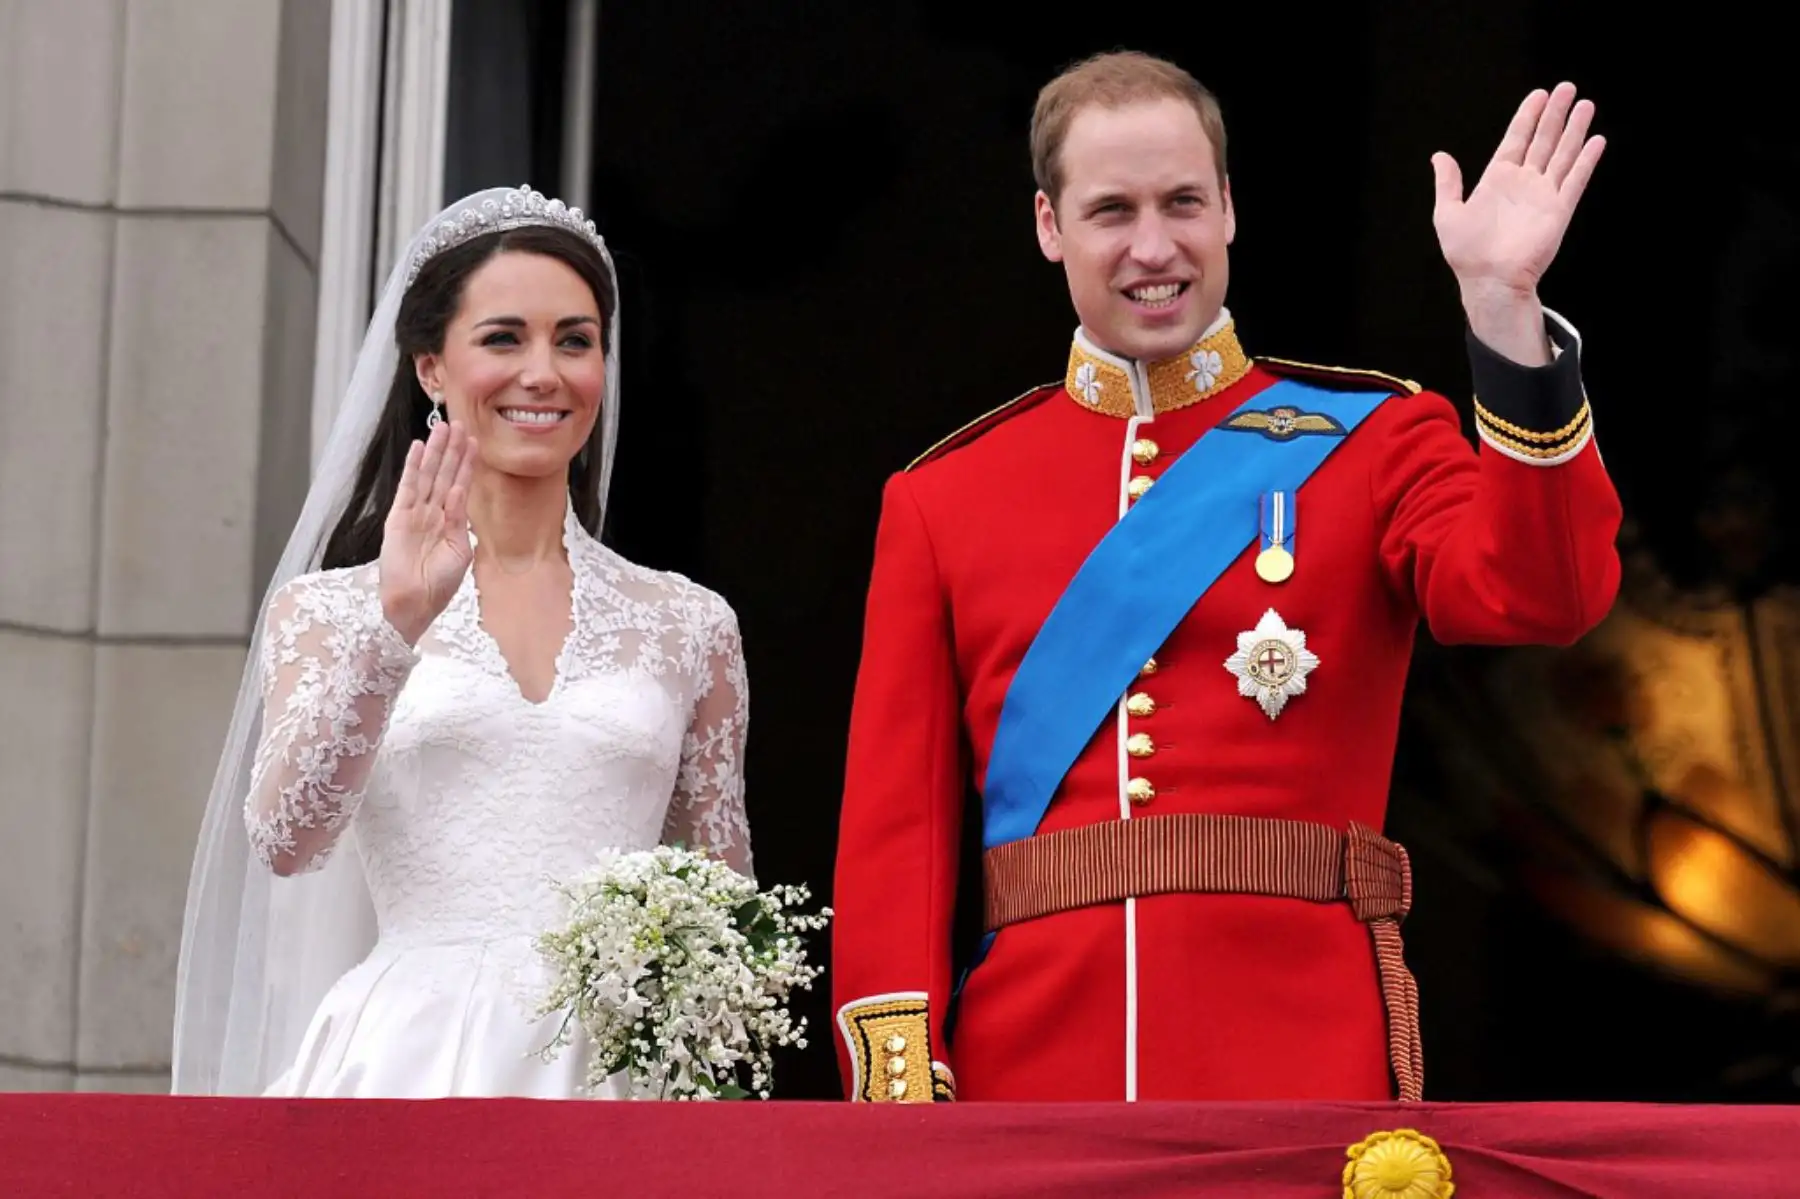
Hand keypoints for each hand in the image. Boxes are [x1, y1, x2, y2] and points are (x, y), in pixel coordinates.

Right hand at [378, 420, 476, 643]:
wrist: (414, 604)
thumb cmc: (438, 585)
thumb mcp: (460, 552)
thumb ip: (461, 522)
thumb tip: (461, 495)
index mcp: (450, 523)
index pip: (459, 485)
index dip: (466, 463)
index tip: (474, 441)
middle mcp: (432, 514)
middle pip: (444, 474)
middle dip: (452, 449)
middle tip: (461, 423)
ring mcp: (415, 513)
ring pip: (428, 475)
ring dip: (436, 451)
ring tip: (443, 427)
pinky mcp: (398, 517)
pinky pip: (408, 487)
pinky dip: (413, 467)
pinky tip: (418, 448)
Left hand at [1431, 83, 1604, 360]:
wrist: (1489, 281)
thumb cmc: (1467, 253)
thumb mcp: (1448, 213)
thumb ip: (1448, 182)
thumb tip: (1440, 156)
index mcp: (1497, 180)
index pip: (1516, 139)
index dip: (1528, 116)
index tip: (1539, 94)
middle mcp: (1523, 183)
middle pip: (1543, 140)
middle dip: (1555, 114)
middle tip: (1567, 88)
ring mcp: (1542, 195)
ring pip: (1562, 154)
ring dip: (1574, 130)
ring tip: (1585, 104)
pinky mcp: (1558, 210)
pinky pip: (1575, 180)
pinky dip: (1586, 160)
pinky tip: (1596, 140)